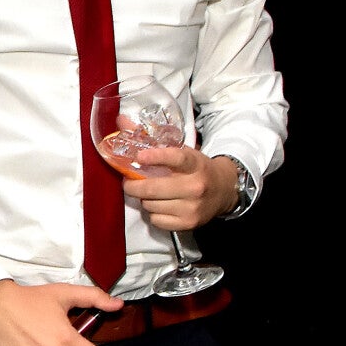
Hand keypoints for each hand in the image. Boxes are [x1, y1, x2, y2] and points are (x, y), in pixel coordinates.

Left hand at [123, 148, 239, 230]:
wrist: (224, 190)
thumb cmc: (196, 168)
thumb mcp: (182, 150)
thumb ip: (152, 139)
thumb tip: (121, 122)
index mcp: (195, 164)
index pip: (176, 158)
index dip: (156, 157)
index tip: (139, 157)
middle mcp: (195, 186)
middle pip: (153, 188)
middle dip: (133, 185)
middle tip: (128, 182)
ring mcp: (193, 207)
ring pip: (151, 205)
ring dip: (144, 199)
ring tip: (150, 193)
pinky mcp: (189, 223)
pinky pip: (156, 220)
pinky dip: (153, 213)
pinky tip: (160, 205)